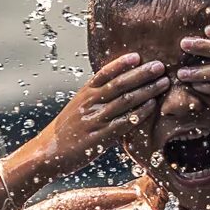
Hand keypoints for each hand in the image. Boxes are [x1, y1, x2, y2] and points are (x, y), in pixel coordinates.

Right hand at [24, 52, 170, 176]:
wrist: (46, 153)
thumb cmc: (66, 131)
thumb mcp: (77, 108)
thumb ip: (95, 97)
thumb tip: (117, 87)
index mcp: (84, 94)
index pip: (104, 73)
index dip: (121, 63)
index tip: (137, 55)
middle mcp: (89, 103)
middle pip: (119, 83)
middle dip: (141, 74)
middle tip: (160, 66)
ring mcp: (95, 120)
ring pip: (125, 100)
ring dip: (147, 90)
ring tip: (163, 83)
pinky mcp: (100, 137)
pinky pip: (123, 122)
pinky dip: (139, 112)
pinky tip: (152, 106)